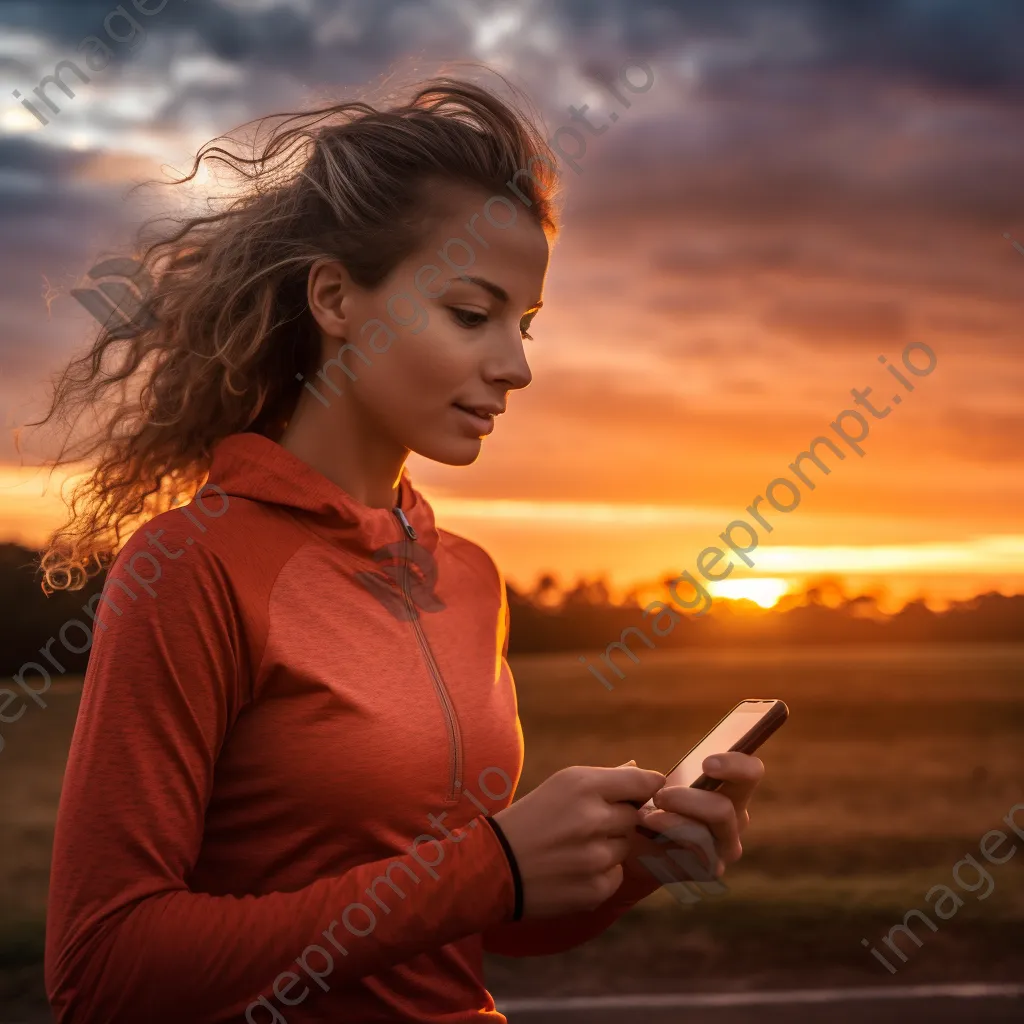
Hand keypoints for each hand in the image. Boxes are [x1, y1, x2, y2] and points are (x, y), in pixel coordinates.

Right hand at [492, 764, 664, 917]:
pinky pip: (616, 876)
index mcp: (584, 786)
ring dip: (609, 847)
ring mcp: (596, 858)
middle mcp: (593, 819)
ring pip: (626, 847)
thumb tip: (640, 769)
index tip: (648, 790)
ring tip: (576, 848)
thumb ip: (604, 779)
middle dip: (619, 819)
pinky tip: (574, 869)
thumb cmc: (530, 817)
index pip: (642, 782)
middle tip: (590, 824)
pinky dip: (602, 873)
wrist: (495, 865)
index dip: (649, 786)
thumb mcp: (560, 785)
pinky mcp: (595, 889)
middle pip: (635, 817)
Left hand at [623, 751, 764, 885]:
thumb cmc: (644, 807)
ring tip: (645, 817)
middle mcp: (734, 817)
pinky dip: (672, 840)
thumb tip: (632, 765)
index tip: (707, 764)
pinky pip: (697, 853)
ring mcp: (725, 846)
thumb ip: (638, 776)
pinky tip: (652, 834)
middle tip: (660, 796)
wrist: (634, 849)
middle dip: (689, 800)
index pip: (750, 772)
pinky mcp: (711, 868)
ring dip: (673, 822)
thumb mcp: (641, 786)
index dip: (736, 765)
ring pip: (705, 833)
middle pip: (726, 807)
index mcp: (728, 788)